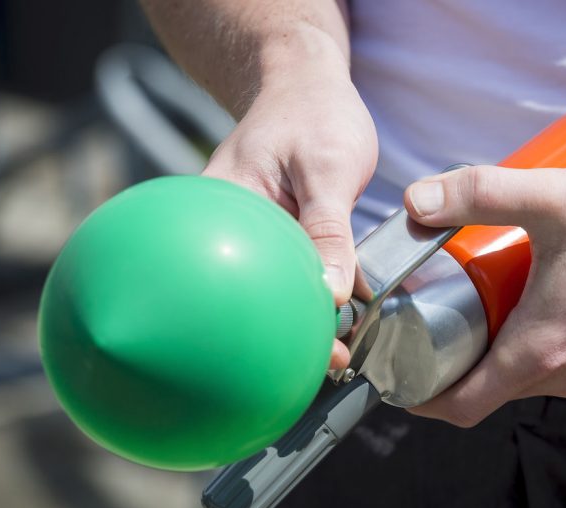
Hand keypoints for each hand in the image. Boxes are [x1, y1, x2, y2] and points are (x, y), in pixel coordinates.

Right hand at [203, 62, 377, 368]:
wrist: (303, 84)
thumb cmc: (311, 114)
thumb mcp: (327, 167)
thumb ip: (329, 229)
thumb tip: (333, 293)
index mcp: (226, 209)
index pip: (244, 280)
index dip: (278, 323)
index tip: (317, 355)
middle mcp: (227, 227)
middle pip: (253, 293)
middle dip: (290, 333)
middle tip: (333, 365)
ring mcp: (249, 233)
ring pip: (272, 286)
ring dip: (306, 317)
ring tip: (340, 353)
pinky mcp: (272, 236)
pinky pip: (288, 271)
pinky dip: (314, 291)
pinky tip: (340, 315)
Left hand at [403, 145, 565, 425]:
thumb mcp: (551, 196)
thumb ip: (476, 193)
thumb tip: (416, 199)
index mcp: (544, 349)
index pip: (461, 405)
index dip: (419, 395)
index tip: (395, 370)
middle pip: (491, 388)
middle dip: (455, 360)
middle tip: (434, 313)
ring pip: (530, 376)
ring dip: (500, 349)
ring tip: (483, 299)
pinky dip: (540, 343)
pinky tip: (539, 297)